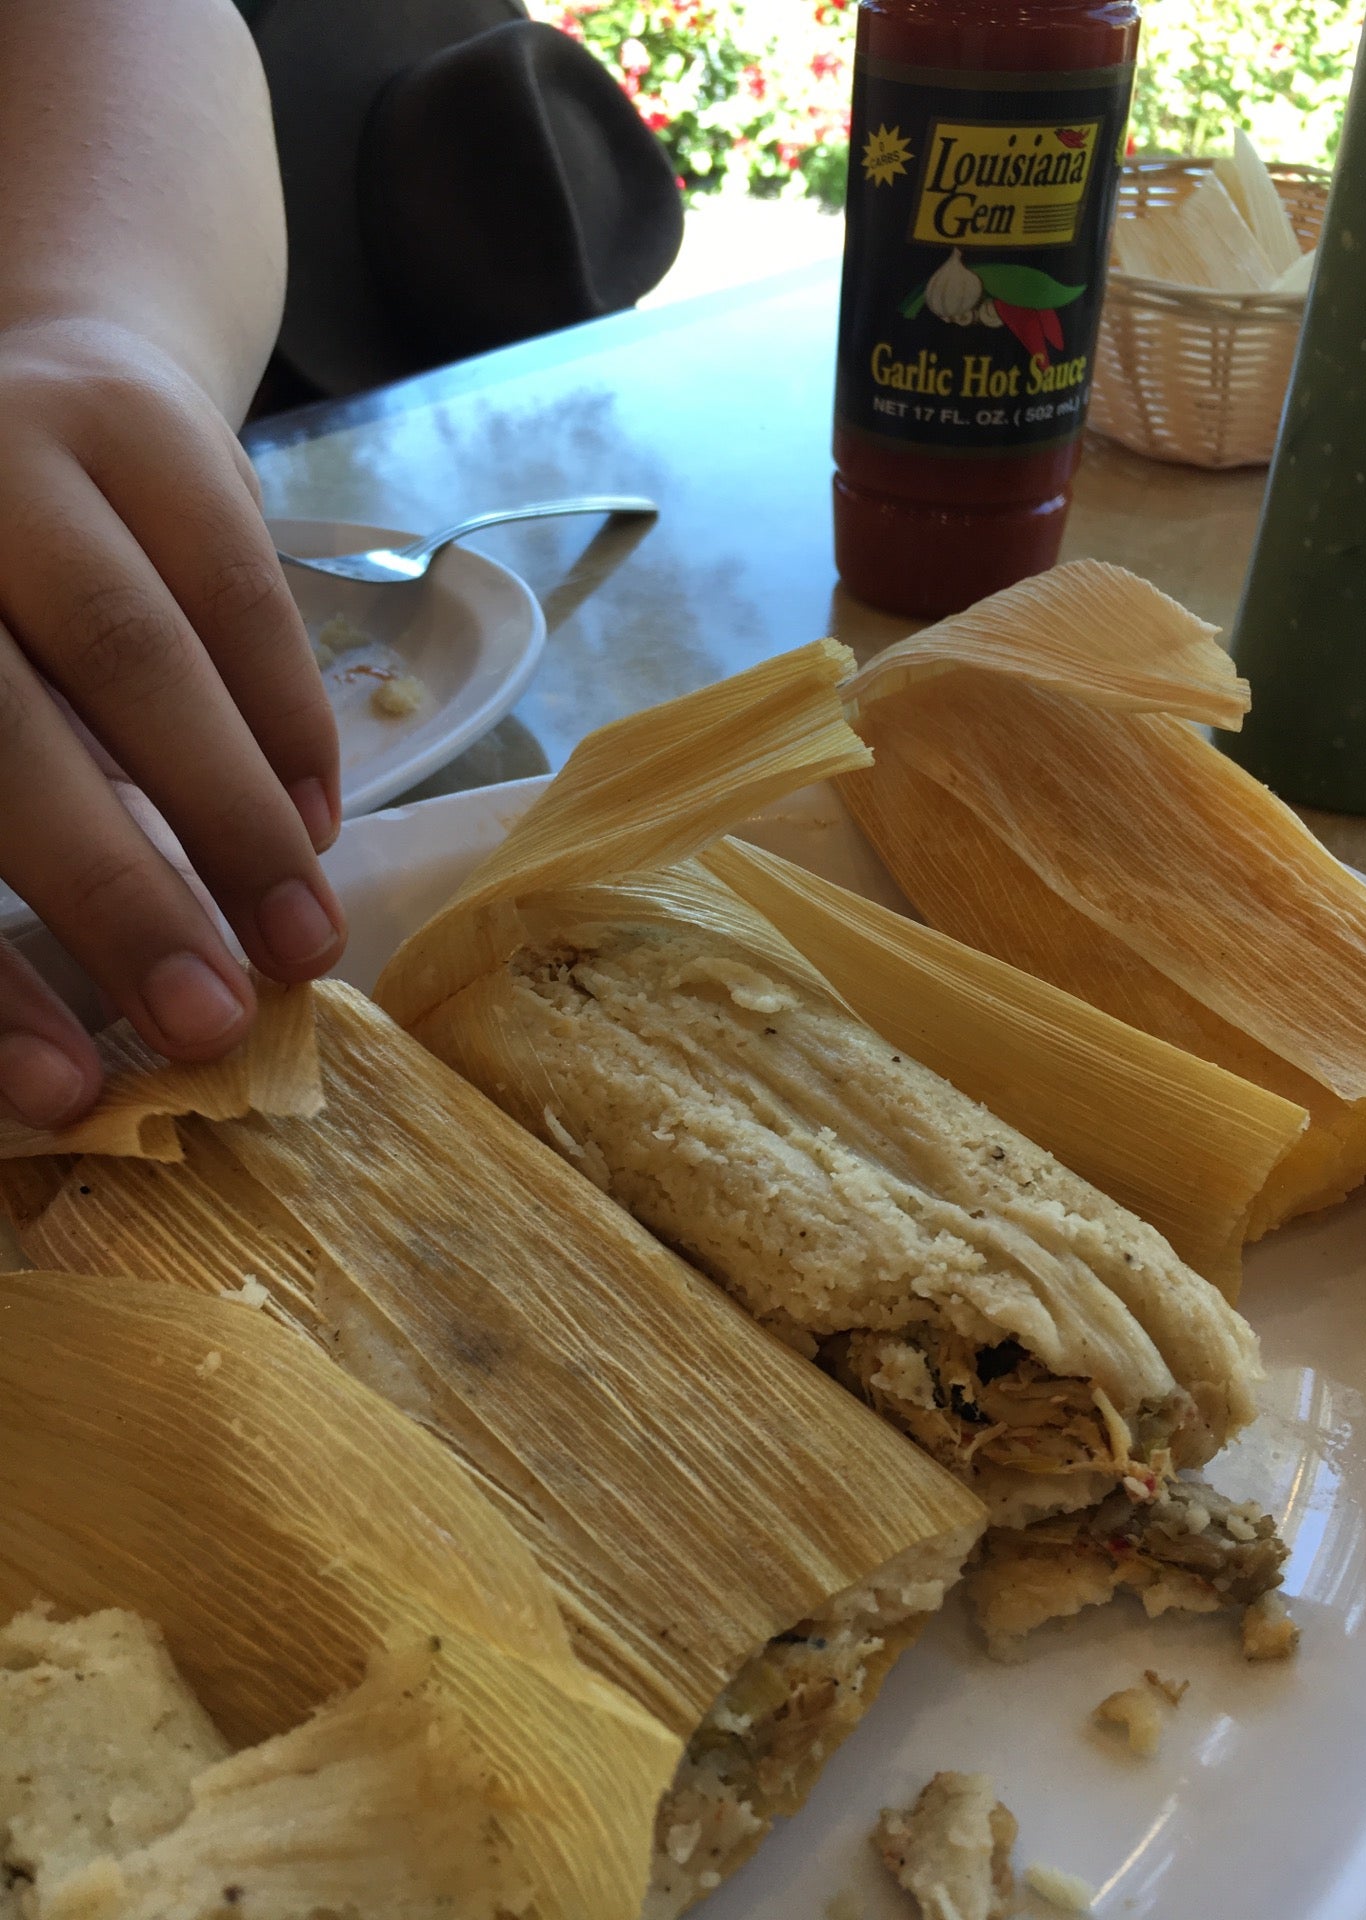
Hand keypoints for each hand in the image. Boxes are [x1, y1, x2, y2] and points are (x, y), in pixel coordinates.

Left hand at [0, 316, 345, 1128]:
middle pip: (7, 739)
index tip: (68, 1091)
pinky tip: (316, 828)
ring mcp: (20, 454)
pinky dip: (286, 724)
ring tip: (301, 949)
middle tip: (208, 1027)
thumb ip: (14, 822)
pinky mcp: (142, 423)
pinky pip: (235, 594)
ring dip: (231, 825)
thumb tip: (63, 1050)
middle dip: (118, 900)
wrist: (54, 369)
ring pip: (134, 660)